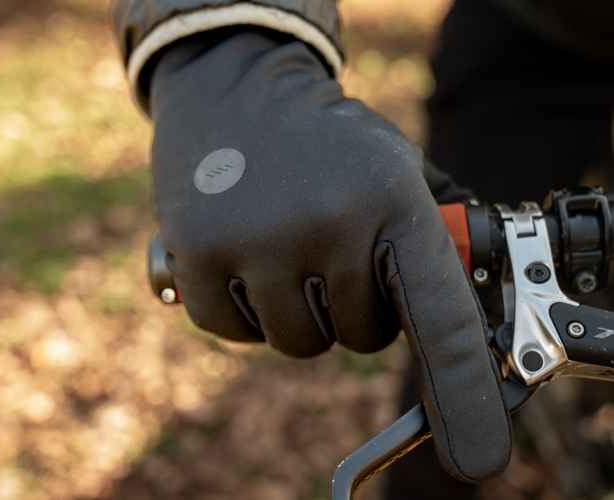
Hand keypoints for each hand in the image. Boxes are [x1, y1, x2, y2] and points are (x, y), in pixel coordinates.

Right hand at [149, 28, 510, 482]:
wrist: (235, 90)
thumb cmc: (326, 143)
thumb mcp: (395, 169)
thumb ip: (434, 238)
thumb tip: (471, 315)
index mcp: (392, 201)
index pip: (438, 314)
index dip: (461, 392)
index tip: (476, 459)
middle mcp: (327, 222)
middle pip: (357, 338)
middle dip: (351, 309)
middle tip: (332, 254)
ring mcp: (258, 239)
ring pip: (296, 342)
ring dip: (296, 311)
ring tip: (283, 246)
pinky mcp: (198, 254)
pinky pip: (233, 332)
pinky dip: (242, 310)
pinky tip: (241, 257)